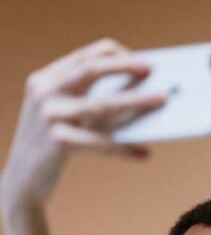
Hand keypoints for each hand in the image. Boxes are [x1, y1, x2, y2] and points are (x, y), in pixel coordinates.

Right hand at [0, 39, 164, 216]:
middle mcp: (44, 92)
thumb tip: (144, 95)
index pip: (84, 57)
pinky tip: (145, 154)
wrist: (23, 179)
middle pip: (90, 70)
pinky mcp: (56, 142)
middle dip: (124, 66)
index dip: (115, 55)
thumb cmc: (57, 145)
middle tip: (153, 68)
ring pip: (101, 104)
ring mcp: (48, 115)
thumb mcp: (72, 118)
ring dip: (135, 101)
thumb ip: (97, 103)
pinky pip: (100, 143)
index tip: (143, 60)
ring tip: (162, 101)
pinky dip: (125, 149)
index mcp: (46, 79)